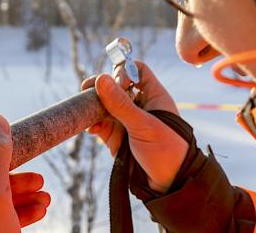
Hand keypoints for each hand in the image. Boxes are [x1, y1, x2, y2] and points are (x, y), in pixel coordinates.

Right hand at [81, 61, 187, 192]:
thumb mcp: (143, 125)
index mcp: (153, 96)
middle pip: (116, 87)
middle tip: (86, 89)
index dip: (123, 71)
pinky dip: (93, 124)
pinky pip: (101, 125)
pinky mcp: (117, 138)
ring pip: (105, 106)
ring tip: (85, 111)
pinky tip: (90, 128)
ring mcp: (127, 122)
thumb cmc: (166, 151)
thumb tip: (100, 79)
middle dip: (100, 88)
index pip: (137, 70)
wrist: (169, 184)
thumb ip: (120, 104)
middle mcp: (139, 106)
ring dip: (93, 107)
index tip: (116, 82)